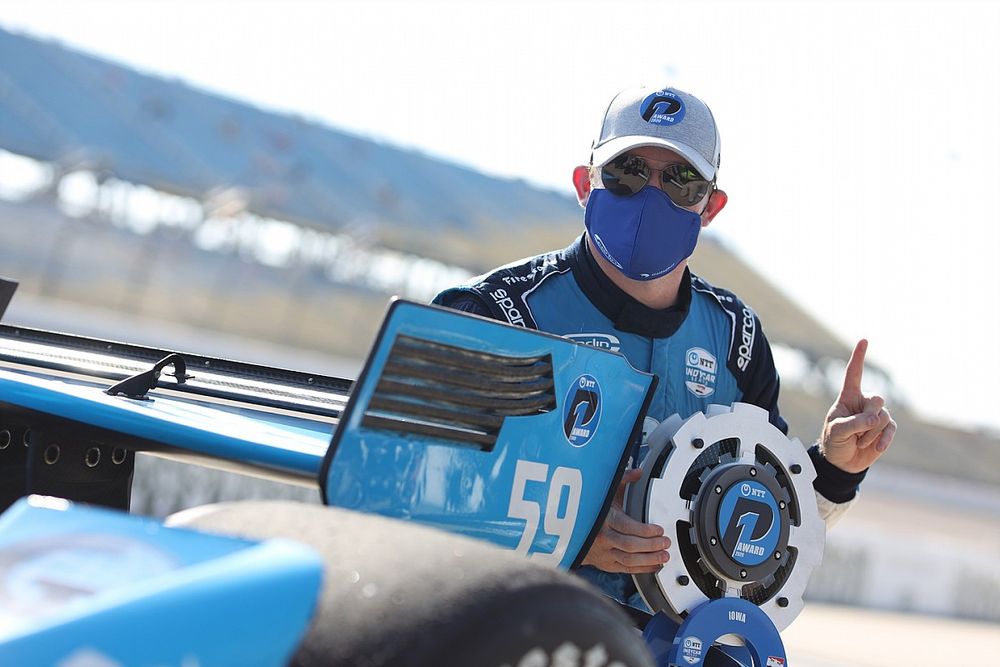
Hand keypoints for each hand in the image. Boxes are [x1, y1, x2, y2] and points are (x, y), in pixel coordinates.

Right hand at [581, 468, 670, 572]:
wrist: (572, 532)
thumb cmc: (591, 512)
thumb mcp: (605, 492)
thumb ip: (622, 480)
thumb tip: (638, 472)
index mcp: (604, 519)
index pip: (627, 527)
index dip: (645, 530)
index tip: (659, 529)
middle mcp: (603, 537)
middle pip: (630, 545)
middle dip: (651, 545)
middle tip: (665, 542)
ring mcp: (604, 553)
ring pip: (629, 560)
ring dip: (649, 559)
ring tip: (664, 555)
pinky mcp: (607, 564)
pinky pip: (626, 569)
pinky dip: (643, 568)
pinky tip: (655, 565)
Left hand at [820, 339, 896, 472]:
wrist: (842, 462)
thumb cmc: (834, 442)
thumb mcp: (836, 431)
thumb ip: (854, 423)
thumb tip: (875, 419)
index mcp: (848, 397)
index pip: (853, 374)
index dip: (858, 357)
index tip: (864, 340)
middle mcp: (864, 403)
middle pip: (877, 399)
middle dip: (868, 417)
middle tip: (856, 430)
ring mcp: (876, 416)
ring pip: (884, 416)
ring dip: (870, 432)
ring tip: (858, 440)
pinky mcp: (885, 429)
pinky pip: (891, 429)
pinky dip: (883, 439)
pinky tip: (876, 447)